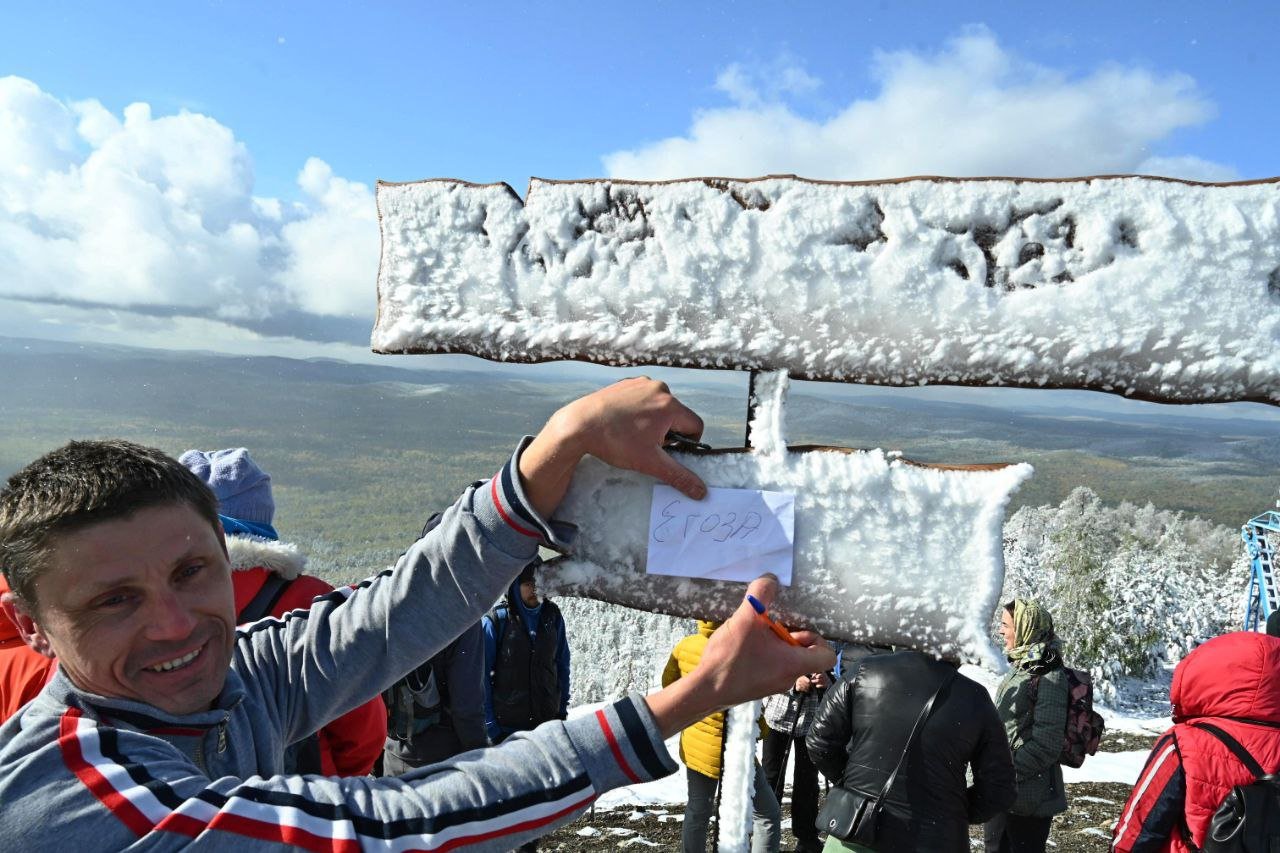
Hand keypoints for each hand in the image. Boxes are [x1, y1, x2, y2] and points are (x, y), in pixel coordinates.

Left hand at [519, 378, 706, 517]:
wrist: (579, 424)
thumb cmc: (615, 442)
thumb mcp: (650, 462)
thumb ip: (679, 476)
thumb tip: (701, 491)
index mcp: (670, 405)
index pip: (696, 426)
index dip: (686, 443)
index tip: (666, 451)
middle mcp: (660, 388)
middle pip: (677, 416)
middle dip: (667, 432)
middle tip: (645, 444)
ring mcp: (642, 382)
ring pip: (660, 406)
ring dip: (654, 421)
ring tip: (632, 433)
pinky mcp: (627, 383)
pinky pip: (644, 398)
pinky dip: (639, 410)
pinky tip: (623, 422)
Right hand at [644, 575, 836, 737]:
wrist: (705, 690)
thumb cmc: (730, 658)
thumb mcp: (746, 619)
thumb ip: (761, 595)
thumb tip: (771, 579)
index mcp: (794, 664)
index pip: (827, 656)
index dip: (818, 639)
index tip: (795, 629)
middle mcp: (789, 678)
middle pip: (805, 655)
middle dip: (789, 635)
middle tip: (769, 626)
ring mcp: (774, 685)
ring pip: (786, 660)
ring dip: (774, 644)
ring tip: (753, 634)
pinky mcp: (759, 687)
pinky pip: (771, 667)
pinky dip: (763, 654)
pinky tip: (742, 646)